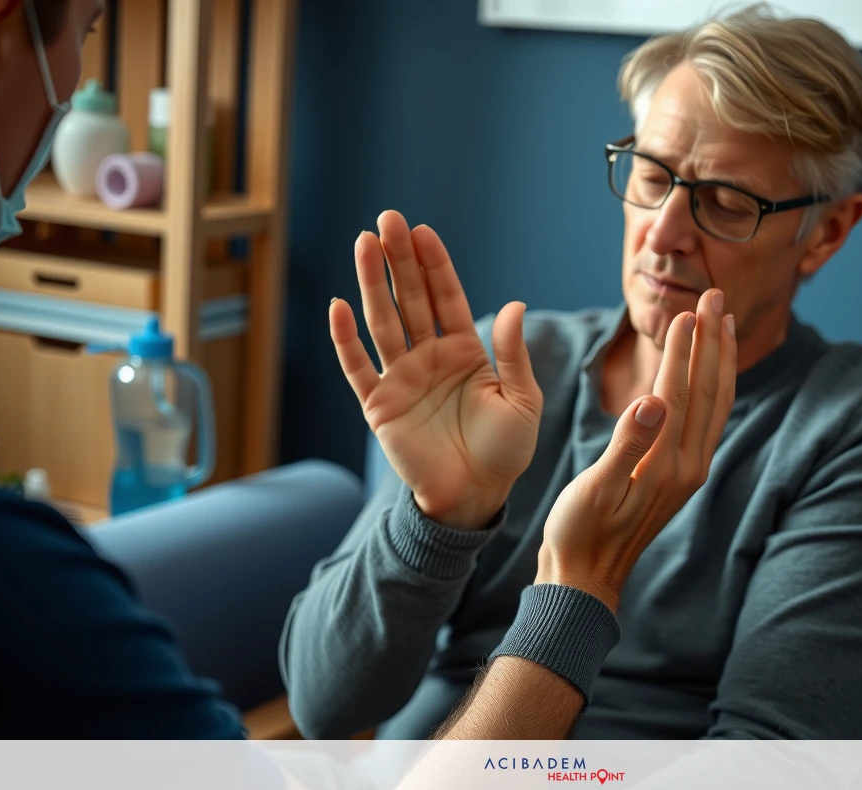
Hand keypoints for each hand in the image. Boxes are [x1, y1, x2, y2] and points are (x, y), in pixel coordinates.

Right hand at [330, 211, 542, 529]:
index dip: (434, 264)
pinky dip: (346, 339)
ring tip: (363, 243)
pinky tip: (340, 306)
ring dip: (371, 284)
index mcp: (466, 352)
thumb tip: (515, 303)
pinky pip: (358, 367)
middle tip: (387, 220)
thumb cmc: (505, 451)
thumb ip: (513, 354)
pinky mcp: (379, 405)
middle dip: (399, 260)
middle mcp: (430, 357)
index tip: (422, 231)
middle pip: (410, 299)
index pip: (447, 297)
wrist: (475, 497)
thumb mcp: (522, 401)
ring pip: (383, 322)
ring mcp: (402, 378)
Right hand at [536, 289, 736, 610]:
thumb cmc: (579, 534)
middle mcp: (688, 466)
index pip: (680, 394)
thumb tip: (651, 400)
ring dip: (720, 360)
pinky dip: (712, 387)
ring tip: (722, 321)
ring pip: (714, 404)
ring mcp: (689, 471)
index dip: (684, 351)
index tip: (687, 310)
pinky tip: (709, 372)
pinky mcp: (682, 475)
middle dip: (714, 342)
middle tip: (717, 296)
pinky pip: (707, 420)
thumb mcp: (596, 490)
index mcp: (666, 465)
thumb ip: (627, 445)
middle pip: (708, 392)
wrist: (585, 579)